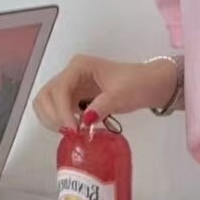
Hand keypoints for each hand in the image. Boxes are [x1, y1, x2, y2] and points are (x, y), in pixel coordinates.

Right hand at [32, 54, 176, 132]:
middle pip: (46, 95)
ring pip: (48, 102)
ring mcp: (73, 86)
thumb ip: (102, 106)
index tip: (73, 129)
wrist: (152, 84)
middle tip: (69, 132)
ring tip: (71, 132)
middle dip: (52, 115)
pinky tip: (74, 130)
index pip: (60, 88)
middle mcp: (71, 74)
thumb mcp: (121, 95)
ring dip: (53, 119)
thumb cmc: (138, 84)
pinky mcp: (77, 97)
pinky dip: (61, 120)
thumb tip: (84, 121)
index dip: (62, 110)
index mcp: (79, 66)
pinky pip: (60, 109)